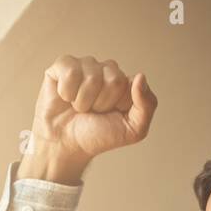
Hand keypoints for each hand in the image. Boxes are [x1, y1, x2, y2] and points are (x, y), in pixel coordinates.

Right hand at [19, 54, 157, 183]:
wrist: (66, 144)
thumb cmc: (98, 136)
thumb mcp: (133, 129)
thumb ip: (147, 105)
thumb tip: (140, 76)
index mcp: (125, 83)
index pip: (131, 83)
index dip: (120, 103)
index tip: (112, 114)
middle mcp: (106, 70)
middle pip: (114, 78)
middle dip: (103, 103)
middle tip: (94, 112)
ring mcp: (85, 66)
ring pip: (92, 76)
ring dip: (84, 101)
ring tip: (80, 107)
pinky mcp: (63, 65)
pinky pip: (70, 71)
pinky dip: (67, 92)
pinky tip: (66, 98)